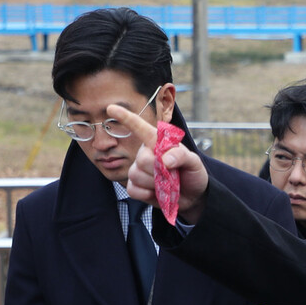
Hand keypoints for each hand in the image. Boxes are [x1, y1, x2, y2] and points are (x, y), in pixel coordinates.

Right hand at [106, 104, 209, 224]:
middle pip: (142, 159)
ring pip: (136, 175)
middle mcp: (145, 153)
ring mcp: (137, 170)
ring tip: (166, 184)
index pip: (140, 128)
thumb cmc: (192, 173)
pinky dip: (146, 194)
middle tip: (173, 174)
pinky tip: (156, 193)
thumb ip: (181, 155)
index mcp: (158, 142)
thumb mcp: (194, 162)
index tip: (111, 108)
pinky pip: (133, 190)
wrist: (193, 196)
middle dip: (159, 170)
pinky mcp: (134, 186)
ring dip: (155, 184)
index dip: (125, 118)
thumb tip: (165, 160)